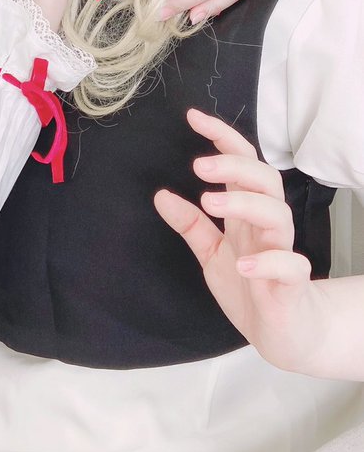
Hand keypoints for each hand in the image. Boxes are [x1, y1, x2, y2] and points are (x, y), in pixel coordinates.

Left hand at [154, 108, 326, 373]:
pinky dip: (268, 262)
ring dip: (245, 203)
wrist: (281, 333)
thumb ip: (190, 225)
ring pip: (278, 215)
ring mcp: (282, 251)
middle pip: (264, 180)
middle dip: (234, 167)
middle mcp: (267, 225)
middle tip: (198, 165)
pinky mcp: (292, 284)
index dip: (222, 138)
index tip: (193, 118)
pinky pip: (291, 266)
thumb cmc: (248, 285)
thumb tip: (160, 195)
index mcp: (247, 212)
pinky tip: (242, 263)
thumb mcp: (211, 253)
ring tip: (209, 202)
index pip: (242, 162)